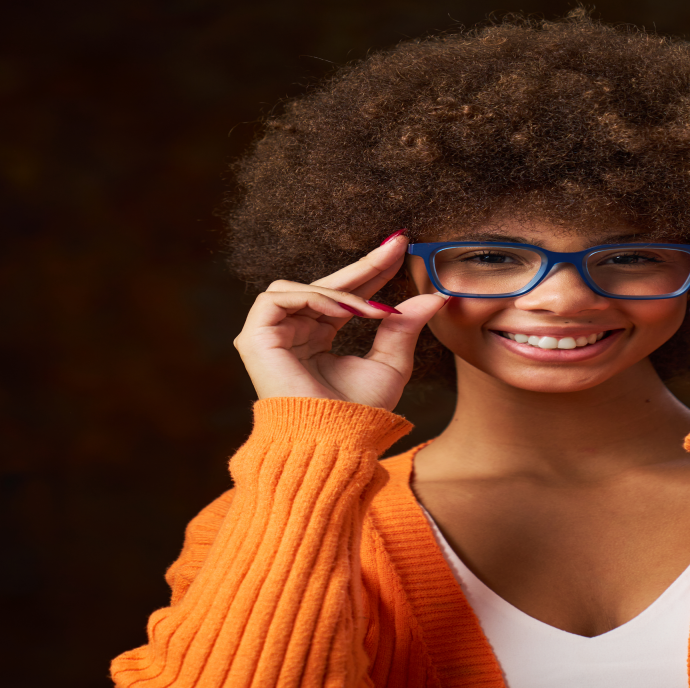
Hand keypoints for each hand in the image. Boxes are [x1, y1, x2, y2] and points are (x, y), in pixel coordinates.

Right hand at [232, 233, 446, 410]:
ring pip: (300, 287)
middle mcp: (292, 334)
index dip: (371, 271)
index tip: (400, 249)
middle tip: (396, 246)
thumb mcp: (390, 365)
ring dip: (340, 291)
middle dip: (362, 266)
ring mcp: (271, 336)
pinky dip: (314, 297)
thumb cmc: (358, 416)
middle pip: (325, 286)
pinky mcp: (254, 338)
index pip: (344, 296)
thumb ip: (404, 327)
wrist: (334, 443)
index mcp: (317, 340)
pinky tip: (344, 310)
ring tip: (371, 309)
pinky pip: (279, 297)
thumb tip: (435, 296)